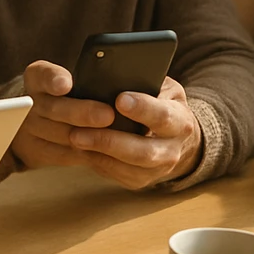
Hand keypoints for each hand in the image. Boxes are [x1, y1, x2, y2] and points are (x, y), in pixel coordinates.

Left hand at [10, 61, 202, 187]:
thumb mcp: (163, 87)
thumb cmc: (162, 102)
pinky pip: (117, 175)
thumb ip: (147, 80)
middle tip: (80, 129)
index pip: (162, 116)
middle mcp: (173, 149)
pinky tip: (80, 148)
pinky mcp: (141, 180)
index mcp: (180, 121)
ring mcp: (158, 169)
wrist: (175, 137)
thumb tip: (119, 73)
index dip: (142, 109)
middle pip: (143, 151)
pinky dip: (97, 162)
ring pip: (128, 167)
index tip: (119, 100)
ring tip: (74, 137)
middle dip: (110, 140)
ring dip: (99, 154)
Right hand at [11, 60, 113, 168]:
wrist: (29, 119)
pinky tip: (107, 152)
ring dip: (90, 138)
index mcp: (36, 78)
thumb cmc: (59, 94)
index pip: (42, 75)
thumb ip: (83, 77)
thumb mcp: (63, 77)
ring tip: (114, 137)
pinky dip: (88, 154)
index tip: (66, 83)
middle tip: (107, 115)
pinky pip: (65, 156)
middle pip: (54, 109)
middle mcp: (29, 103)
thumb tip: (116, 81)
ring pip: (62, 135)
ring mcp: (31, 130)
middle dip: (82, 113)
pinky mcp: (37, 152)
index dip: (53, 79)